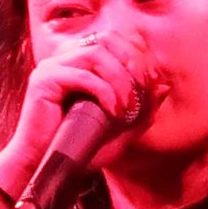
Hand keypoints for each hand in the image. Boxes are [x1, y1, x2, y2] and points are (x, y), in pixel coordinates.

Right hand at [0, 31, 152, 174]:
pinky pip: (83, 75)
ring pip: (96, 54)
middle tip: (146, 86)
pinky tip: (114, 112)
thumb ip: (142, 109)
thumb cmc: (79, 150)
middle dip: (132, 60)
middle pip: (106, 39)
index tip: (153, 80)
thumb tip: (164, 85)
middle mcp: (64, 59)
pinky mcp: (44, 81)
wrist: (44, 169)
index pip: (114, 41)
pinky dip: (104, 91)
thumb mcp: (120, 130)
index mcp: (80, 63)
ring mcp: (52, 67)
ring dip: (120, 78)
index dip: (138, 55)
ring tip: (129, 105)